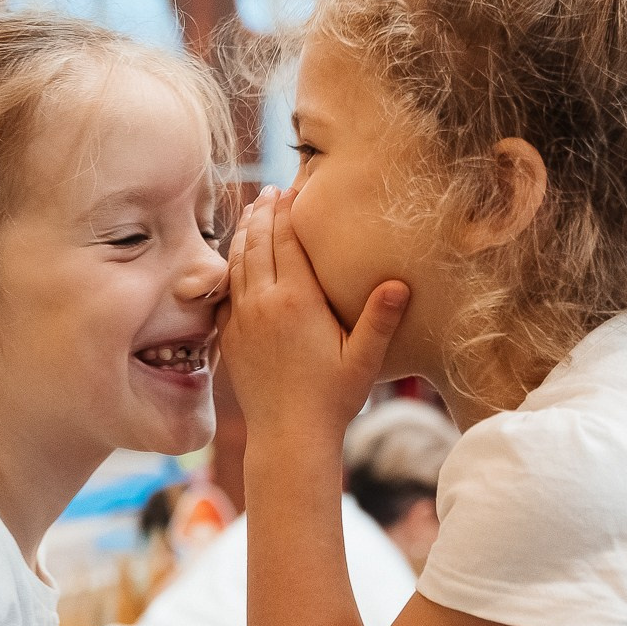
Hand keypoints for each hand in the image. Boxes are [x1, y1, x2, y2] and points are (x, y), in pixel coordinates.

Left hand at [220, 185, 409, 446]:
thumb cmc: (333, 399)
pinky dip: (230, 265)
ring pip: (238, 262)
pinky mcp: (230, 337)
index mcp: (296, 300)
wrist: (287, 436)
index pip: (288, 241)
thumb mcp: (364, 359)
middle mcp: (263, 303)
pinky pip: (226, 290)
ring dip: (245, 233)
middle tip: (270, 192)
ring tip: (253, 213)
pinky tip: (236, 259)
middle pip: (258, 243)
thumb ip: (380, 319)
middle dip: (264, 213)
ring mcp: (242, 319)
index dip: (288, 211)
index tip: (290, 189)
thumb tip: (399, 283)